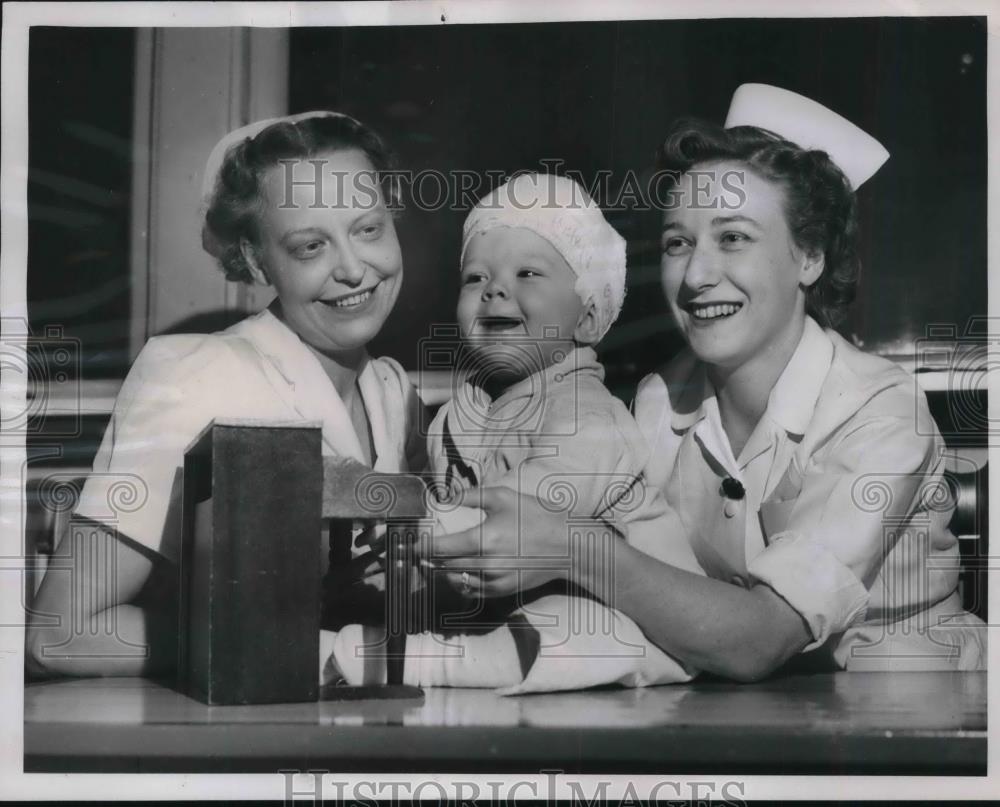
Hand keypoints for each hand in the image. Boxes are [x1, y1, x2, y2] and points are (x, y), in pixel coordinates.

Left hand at [421, 486, 574, 596]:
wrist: (567, 546)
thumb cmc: (536, 516)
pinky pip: (471, 591)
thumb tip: (444, 498)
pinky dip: (458, 582)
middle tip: (411, 553)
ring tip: (429, 562)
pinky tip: (454, 572)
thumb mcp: (503, 497)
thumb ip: (470, 496)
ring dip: (439, 572)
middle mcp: (485, 565)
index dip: (418, 547)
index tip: (406, 545)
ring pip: (454, 580)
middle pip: (442, 566)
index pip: (438, 548)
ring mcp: (493, 581)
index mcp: (482, 539)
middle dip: (424, 560)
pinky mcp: (501, 591)